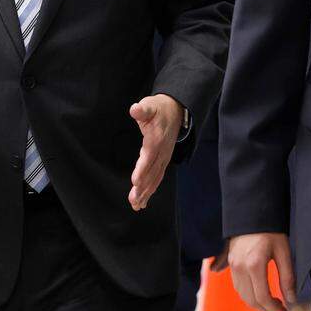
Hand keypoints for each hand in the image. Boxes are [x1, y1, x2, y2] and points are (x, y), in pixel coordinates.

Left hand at [127, 94, 182, 210]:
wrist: (176, 111)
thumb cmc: (158, 109)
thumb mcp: (149, 105)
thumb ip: (142, 109)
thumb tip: (135, 109)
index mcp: (156, 139)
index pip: (149, 156)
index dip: (142, 169)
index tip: (135, 182)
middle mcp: (162, 152)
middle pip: (152, 172)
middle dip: (143, 187)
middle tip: (134, 201)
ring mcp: (164, 158)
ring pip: (155, 178)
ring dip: (146, 192)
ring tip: (136, 205)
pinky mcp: (163, 161)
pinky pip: (157, 178)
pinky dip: (150, 190)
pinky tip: (143, 201)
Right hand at [226, 232, 296, 310]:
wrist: (251, 215)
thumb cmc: (271, 232)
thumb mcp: (284, 253)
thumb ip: (287, 278)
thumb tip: (291, 301)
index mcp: (254, 265)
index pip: (263, 297)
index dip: (275, 310)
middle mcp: (240, 267)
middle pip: (250, 299)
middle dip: (266, 309)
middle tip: (282, 310)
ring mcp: (233, 265)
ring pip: (242, 294)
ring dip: (257, 303)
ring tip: (273, 302)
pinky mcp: (231, 263)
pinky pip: (237, 286)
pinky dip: (248, 294)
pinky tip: (260, 293)